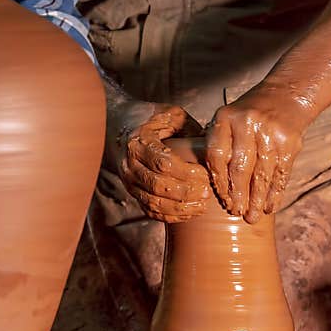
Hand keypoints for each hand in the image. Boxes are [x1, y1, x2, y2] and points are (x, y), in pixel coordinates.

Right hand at [113, 103, 209, 222]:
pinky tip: (189, 213)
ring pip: (153, 202)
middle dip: (185, 193)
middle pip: (158, 185)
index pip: (163, 163)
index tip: (205, 175)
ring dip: (180, 207)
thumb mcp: (171, 114)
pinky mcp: (132, 192)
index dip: (186, 172)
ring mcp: (128, 181)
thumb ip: (189, 129)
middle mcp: (129, 164)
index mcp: (138, 141)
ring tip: (202, 205)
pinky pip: (150, 210)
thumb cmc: (151, 118)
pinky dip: (171, 216)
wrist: (118, 125)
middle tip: (207, 192)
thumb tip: (212, 148)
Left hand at [205, 86, 310, 223]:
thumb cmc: (249, 116)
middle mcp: (247, 123)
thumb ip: (219, 145)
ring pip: (262, 174)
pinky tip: (270, 206)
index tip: (221, 199)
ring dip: (257, 200)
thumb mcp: (228, 120)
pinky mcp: (290, 142)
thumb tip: (208, 187)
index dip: (218, 181)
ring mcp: (270, 132)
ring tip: (252, 217)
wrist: (286, 96)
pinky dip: (275, 193)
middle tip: (235, 213)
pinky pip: (281, 174)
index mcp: (226, 117)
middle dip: (238, 195)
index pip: (217, 156)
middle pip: (240, 168)